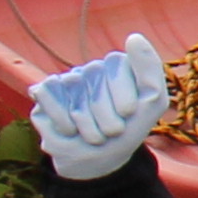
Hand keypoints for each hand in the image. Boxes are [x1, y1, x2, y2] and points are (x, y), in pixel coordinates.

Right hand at [30, 30, 169, 181]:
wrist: (97, 161)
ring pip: (71, 84)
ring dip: (85, 121)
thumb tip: (134, 37)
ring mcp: (68, 79)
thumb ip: (150, 69)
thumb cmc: (127, 130)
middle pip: (93, 74)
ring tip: (94, 135)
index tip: (128, 114)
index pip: (116, 62)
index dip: (122, 93)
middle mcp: (92, 69)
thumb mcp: (152, 102)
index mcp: (119, 66)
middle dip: (105, 113)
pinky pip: (48, 93)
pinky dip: (61, 119)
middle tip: (111, 131)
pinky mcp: (46, 92)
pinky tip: (71, 130)